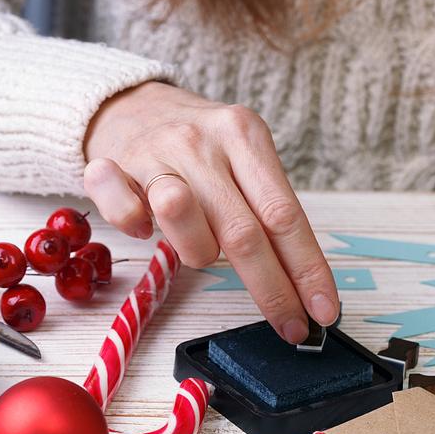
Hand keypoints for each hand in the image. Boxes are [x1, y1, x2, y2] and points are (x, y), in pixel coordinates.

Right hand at [83, 81, 338, 342]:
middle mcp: (204, 142)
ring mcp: (156, 152)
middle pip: (244, 232)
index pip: (285, 215)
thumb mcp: (244, 160)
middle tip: (290, 326)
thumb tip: (302, 284)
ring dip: (198, 252)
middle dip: (272, 289)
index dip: (307, 269)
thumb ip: (268, 211)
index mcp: (246, 136)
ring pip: (184, 221)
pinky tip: (142, 226)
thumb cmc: (201, 149)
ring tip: (198, 244)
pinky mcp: (111, 166)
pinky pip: (126, 213)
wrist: (131, 107)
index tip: (323, 311)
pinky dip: (135, 226)